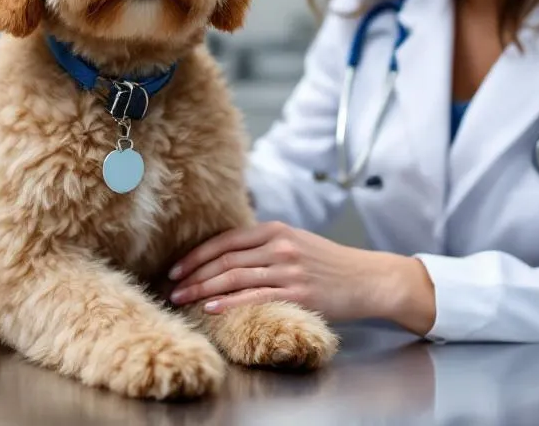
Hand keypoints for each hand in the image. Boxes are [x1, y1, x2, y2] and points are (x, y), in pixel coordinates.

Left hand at [166, 221, 436, 329]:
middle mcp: (280, 246)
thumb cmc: (329, 264)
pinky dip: (230, 302)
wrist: (368, 279)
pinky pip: (256, 297)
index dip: (197, 255)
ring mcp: (289, 270)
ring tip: (182, 299)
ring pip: (235, 278)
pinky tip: (211, 307)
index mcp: (277, 230)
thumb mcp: (296, 241)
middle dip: (193, 274)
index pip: (226, 240)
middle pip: (225, 260)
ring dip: (203, 289)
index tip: (176, 268)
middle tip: (170, 287)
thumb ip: (264, 244)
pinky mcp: (299, 294)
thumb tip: (225, 253)